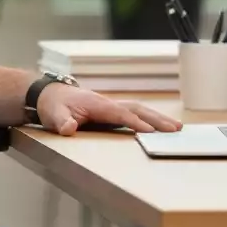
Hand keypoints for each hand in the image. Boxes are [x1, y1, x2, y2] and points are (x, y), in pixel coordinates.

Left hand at [36, 84, 182, 136]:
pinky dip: (149, 118)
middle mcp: (107, 102)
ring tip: (177, 128)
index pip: (119, 114)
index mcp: (96, 104)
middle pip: (136, 108)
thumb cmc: (53, 106)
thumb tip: (69, 128)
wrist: (50, 95)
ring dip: (157, 117)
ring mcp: (110, 105)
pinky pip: (134, 113)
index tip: (150, 131)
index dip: (134, 122)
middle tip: (175, 129)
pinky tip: (161, 127)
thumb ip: (62, 122)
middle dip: (156, 118)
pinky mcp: (111, 110)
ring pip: (138, 109)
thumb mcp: (53, 115)